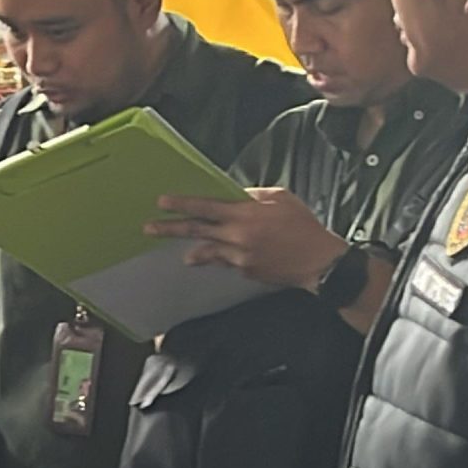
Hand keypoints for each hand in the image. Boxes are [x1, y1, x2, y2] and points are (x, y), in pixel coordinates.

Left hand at [146, 189, 347, 292]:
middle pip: (197, 231)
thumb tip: (234, 195)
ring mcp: (239, 258)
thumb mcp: (280, 198)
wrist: (318, 261)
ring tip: (184, 253)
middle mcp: (236, 237)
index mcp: (244, 215)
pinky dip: (226, 258)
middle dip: (170, 229)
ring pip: (209, 252)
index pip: (205, 207)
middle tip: (149, 228)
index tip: (161, 203)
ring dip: (195, 251)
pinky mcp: (245, 272)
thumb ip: (253, 196)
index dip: (182, 205)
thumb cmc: (302, 225)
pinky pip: (229, 263)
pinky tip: (230, 257)